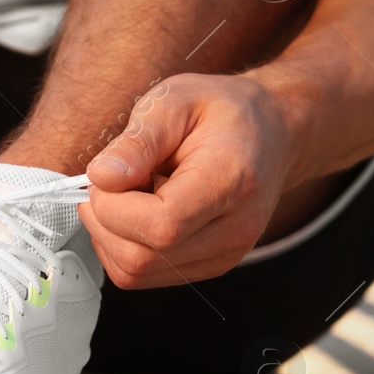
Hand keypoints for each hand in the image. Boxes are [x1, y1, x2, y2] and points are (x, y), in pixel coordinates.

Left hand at [81, 73, 295, 289]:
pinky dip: (123, 245)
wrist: (272, 132)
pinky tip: (138, 211)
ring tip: (127, 195)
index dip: (114, 207)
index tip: (105, 176)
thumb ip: (138, 141)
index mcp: (230, 182)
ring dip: (109, 235)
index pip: (161, 226)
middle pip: (141, 260)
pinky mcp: (209, 265)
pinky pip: (144, 274)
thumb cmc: (222, 112)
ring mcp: (224, 255)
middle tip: (107, 184)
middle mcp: (234, 230)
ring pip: (136, 274)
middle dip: (103, 222)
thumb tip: (101, 177)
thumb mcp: (175, 100)